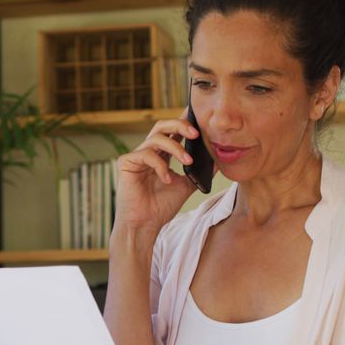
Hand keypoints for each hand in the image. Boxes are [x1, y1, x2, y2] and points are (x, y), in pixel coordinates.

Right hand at [113, 117, 201, 234]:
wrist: (145, 225)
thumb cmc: (161, 207)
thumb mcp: (187, 185)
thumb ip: (198, 171)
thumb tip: (218, 160)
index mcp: (161, 155)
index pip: (172, 132)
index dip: (184, 122)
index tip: (200, 119)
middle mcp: (148, 152)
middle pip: (162, 126)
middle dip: (180, 125)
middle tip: (196, 133)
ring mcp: (136, 156)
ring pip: (156, 138)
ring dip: (175, 148)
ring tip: (188, 161)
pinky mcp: (126, 163)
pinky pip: (145, 154)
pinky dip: (160, 165)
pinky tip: (167, 179)